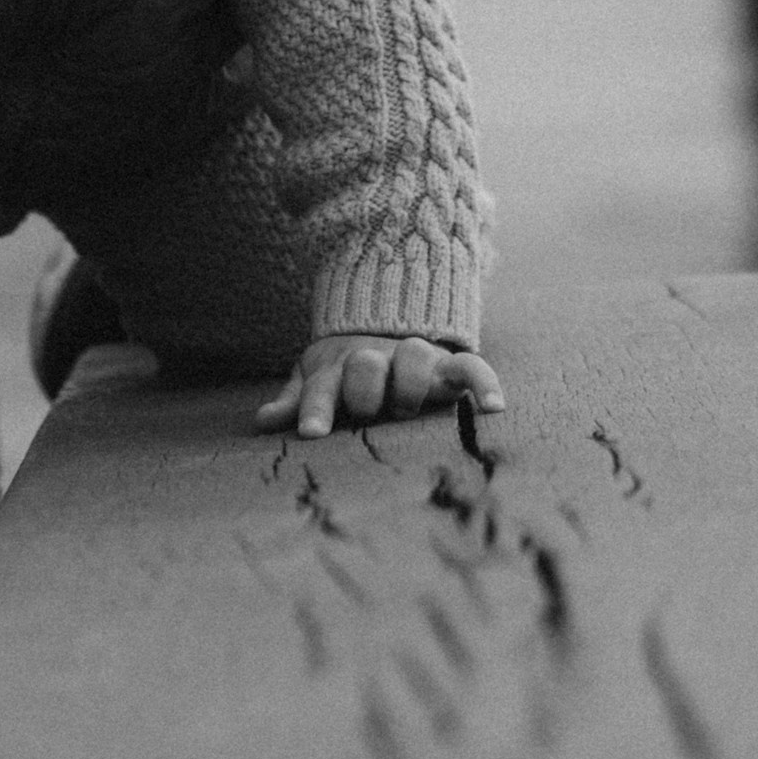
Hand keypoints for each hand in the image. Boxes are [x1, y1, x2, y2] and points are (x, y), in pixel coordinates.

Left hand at [255, 335, 504, 439]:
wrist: (387, 325)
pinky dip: (483, 383)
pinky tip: (495, 407)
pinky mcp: (447, 364)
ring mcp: (413, 359)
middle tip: (367, 412)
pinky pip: (471, 366)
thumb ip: (296, 399)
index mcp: (340, 368)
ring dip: (409, 381)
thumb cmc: (346, 373)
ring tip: (407, 407)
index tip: (311, 433)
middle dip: (363, 390)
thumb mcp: (317, 380)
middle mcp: (377, 360)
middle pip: (366, 366)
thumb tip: (263, 421)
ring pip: (413, 357)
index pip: (323, 386)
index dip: (318, 408)